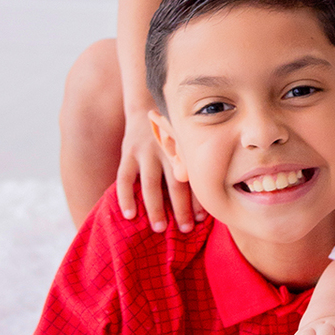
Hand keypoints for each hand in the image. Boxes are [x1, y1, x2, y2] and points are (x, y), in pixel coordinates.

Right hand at [115, 111, 202, 233]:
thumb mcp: (187, 140)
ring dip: (155, 207)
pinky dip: (126, 197)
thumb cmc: (174, 133)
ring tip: (159, 228)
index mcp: (185, 150)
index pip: (193, 179)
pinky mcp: (128, 152)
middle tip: (185, 230)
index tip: (201, 219)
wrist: (147, 104)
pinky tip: (129, 215)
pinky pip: (125, 178)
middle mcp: (167, 150)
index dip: (198, 199)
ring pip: (151, 183)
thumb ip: (192, 162)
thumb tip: (209, 193)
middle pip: (175, 184)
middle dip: (181, 208)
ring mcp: (146, 151)